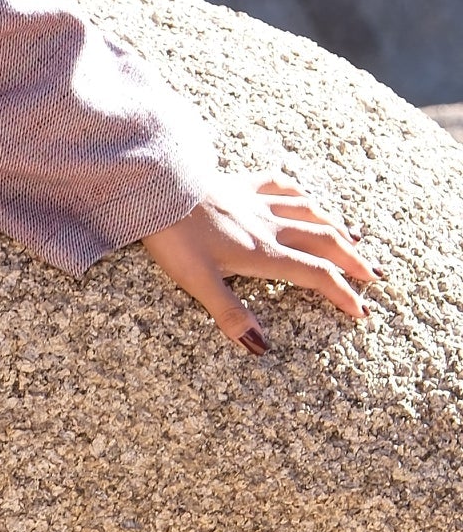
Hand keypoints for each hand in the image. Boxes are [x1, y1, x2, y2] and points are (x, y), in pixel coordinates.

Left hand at [140, 171, 378, 354]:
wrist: (156, 188)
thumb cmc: (174, 238)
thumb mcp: (199, 283)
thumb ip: (230, 314)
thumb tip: (260, 347)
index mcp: (263, 253)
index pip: (314, 275)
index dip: (341, 293)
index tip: (362, 310)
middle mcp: (269, 226)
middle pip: (323, 243)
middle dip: (352, 261)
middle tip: (375, 275)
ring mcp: (257, 202)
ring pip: (310, 213)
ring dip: (336, 227)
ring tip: (355, 238)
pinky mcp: (241, 184)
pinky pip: (282, 186)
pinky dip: (301, 194)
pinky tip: (307, 196)